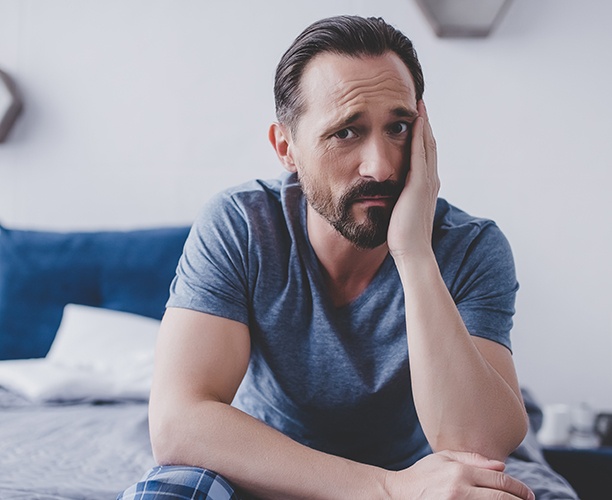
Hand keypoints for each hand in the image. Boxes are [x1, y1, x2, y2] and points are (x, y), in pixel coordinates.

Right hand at [384, 450, 534, 498]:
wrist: (397, 494)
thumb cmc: (421, 475)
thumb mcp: (443, 458)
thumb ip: (472, 459)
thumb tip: (501, 467)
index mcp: (460, 471)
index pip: (500, 480)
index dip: (519, 489)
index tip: (528, 494)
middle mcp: (460, 489)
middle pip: (501, 497)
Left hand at [387, 100, 438, 259]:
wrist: (412, 253)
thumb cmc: (403, 240)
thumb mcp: (399, 214)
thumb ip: (397, 202)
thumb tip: (385, 198)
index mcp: (425, 187)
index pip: (424, 156)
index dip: (421, 137)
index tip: (415, 120)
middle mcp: (430, 181)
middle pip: (429, 145)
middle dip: (424, 125)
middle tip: (419, 104)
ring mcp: (427, 181)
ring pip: (427, 145)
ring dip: (423, 124)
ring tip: (419, 105)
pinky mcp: (420, 184)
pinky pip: (419, 153)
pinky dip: (419, 135)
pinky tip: (415, 120)